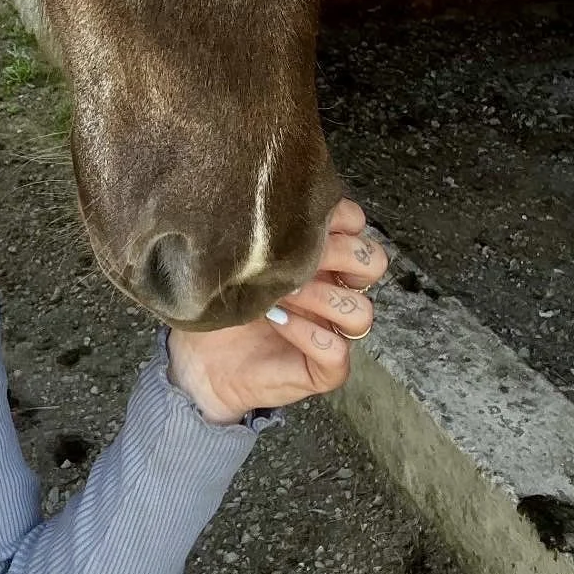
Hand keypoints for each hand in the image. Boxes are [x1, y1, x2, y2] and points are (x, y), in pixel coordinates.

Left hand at [165, 200, 387, 425]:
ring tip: (280, 294)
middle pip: (373, 262)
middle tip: (297, 258)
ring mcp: (332, 330)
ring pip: (361, 311)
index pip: (357, 224)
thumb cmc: (221, 297)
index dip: (339, 217)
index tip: (301, 218)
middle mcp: (334, 290)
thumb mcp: (240, 255)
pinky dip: (308, 333)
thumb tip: (269, 203)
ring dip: (321, 297)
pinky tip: (276, 322)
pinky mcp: (324, 369)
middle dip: (340, 254)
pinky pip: (336, 350)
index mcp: (322, 256)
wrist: (200, 357)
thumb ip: (264, 231)